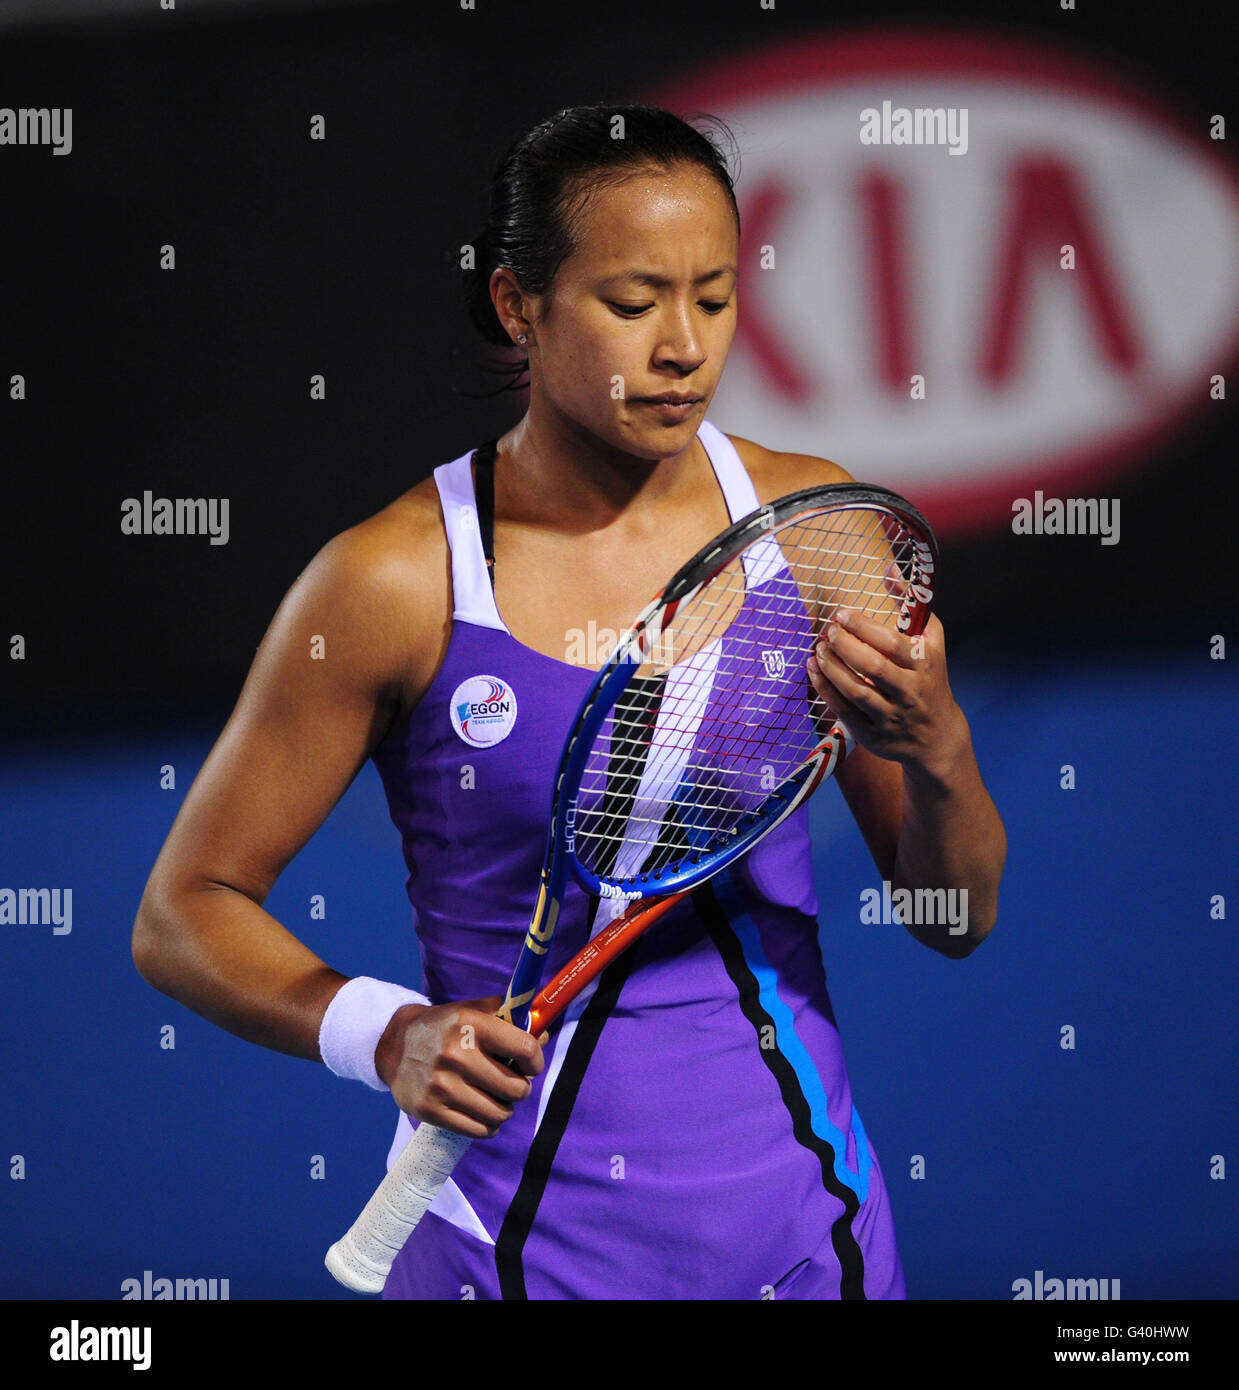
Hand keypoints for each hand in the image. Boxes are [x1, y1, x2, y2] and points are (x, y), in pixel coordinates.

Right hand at [374, 996, 547, 1138]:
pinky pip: (479, 1130)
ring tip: (495, 1098)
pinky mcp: (430, 1110)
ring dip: (504, 1109)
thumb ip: (511, 1018)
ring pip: (500, 1113)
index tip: (530, 1065)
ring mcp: (441, 1085)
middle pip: (516, 1088)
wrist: (393, 1045)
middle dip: (520, 1088)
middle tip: (510, 1082)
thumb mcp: (473, 1010)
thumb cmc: (445, 1027)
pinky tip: (482, 1114)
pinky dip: (488, 1126)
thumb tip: (544, 1034)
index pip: (525, 1049)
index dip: (535, 1061)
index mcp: (470, 1023)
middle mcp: (456, 1054)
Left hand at [806, 604, 966, 784]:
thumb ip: (911, 604)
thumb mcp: (931, 640)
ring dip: (832, 669)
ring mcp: (891, 715)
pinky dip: (826, 690)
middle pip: (873, 667)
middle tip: (827, 631)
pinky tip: (814, 671)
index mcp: (923, 664)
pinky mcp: (872, 734)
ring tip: (817, 650)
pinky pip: (845, 711)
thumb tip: (890, 568)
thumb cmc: (930, 678)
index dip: (863, 627)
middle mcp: (909, 691)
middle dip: (845, 646)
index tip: (842, 614)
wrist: (938, 736)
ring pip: (857, 691)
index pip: (892, 643)